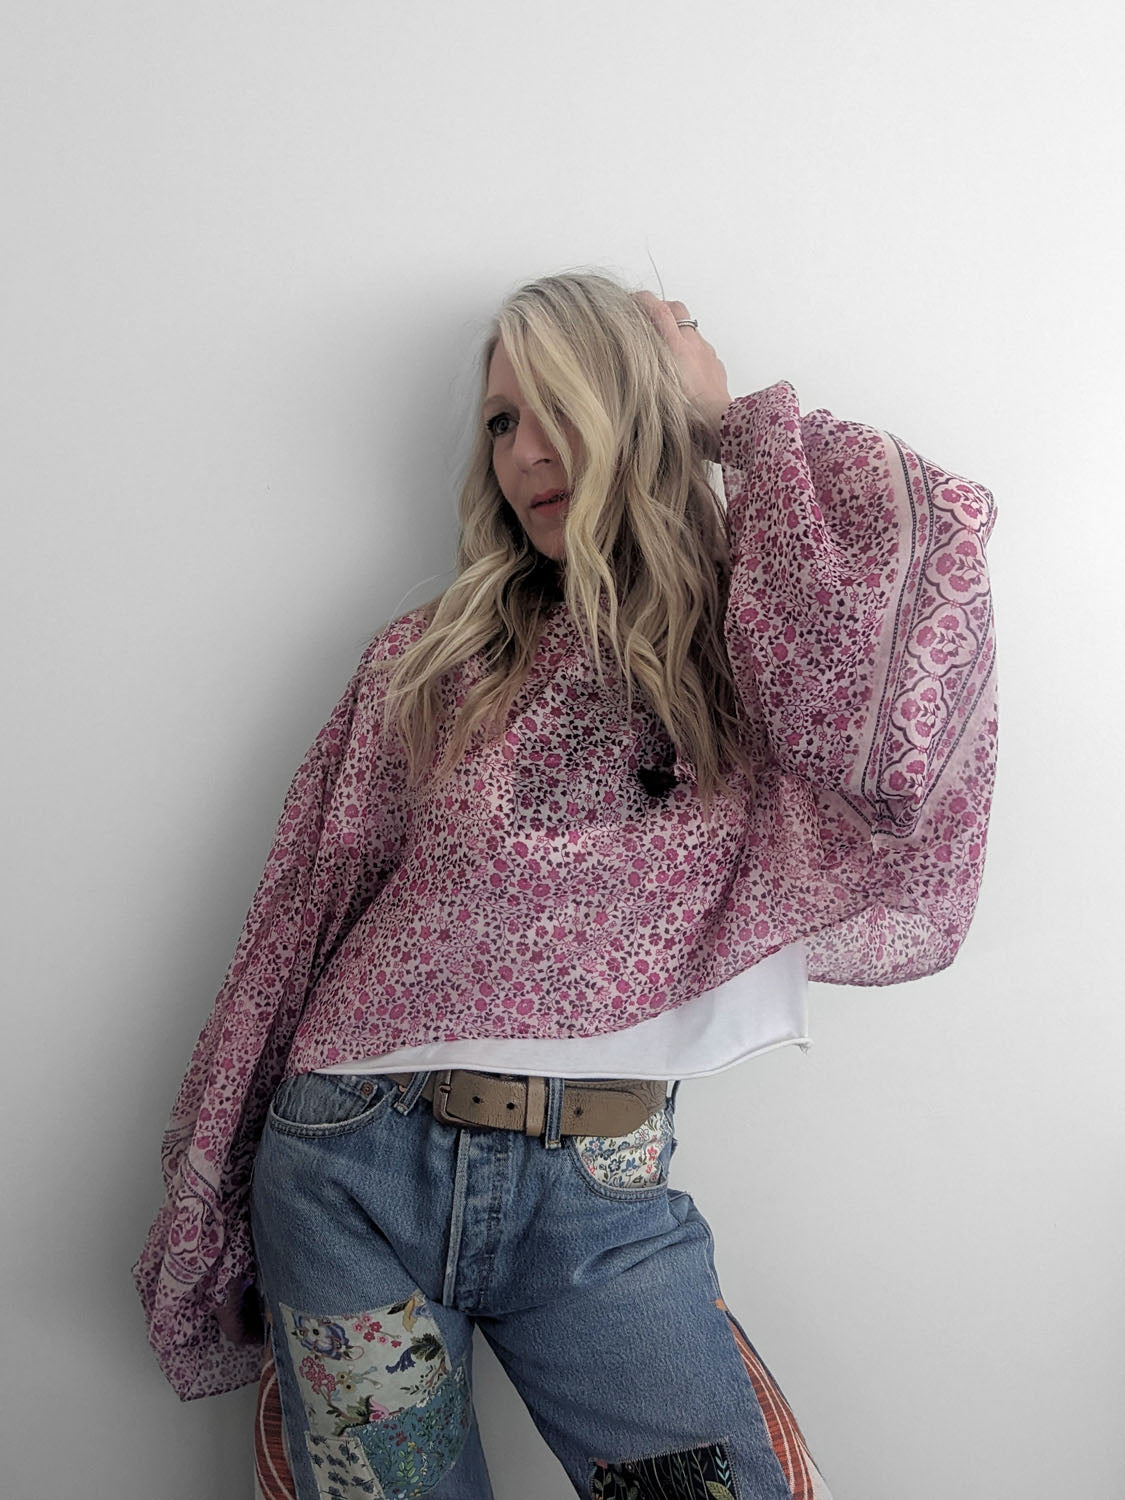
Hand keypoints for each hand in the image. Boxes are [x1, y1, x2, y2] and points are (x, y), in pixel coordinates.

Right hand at [632, 291, 731, 451]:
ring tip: (665, 353)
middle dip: (661, 308)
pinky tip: (684, 372)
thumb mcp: (655, 391)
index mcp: (675, 346)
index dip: (642, 300)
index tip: (631, 301)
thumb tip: (630, 358)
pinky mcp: (716, 366)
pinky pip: (702, 351)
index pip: (657, 308)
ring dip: (677, 333)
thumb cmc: (688, 415)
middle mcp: (693, 344)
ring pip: (690, 330)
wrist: (719, 426)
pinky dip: (691, 353)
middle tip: (647, 320)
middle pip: (677, 309)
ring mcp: (707, 353)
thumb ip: (643, 368)